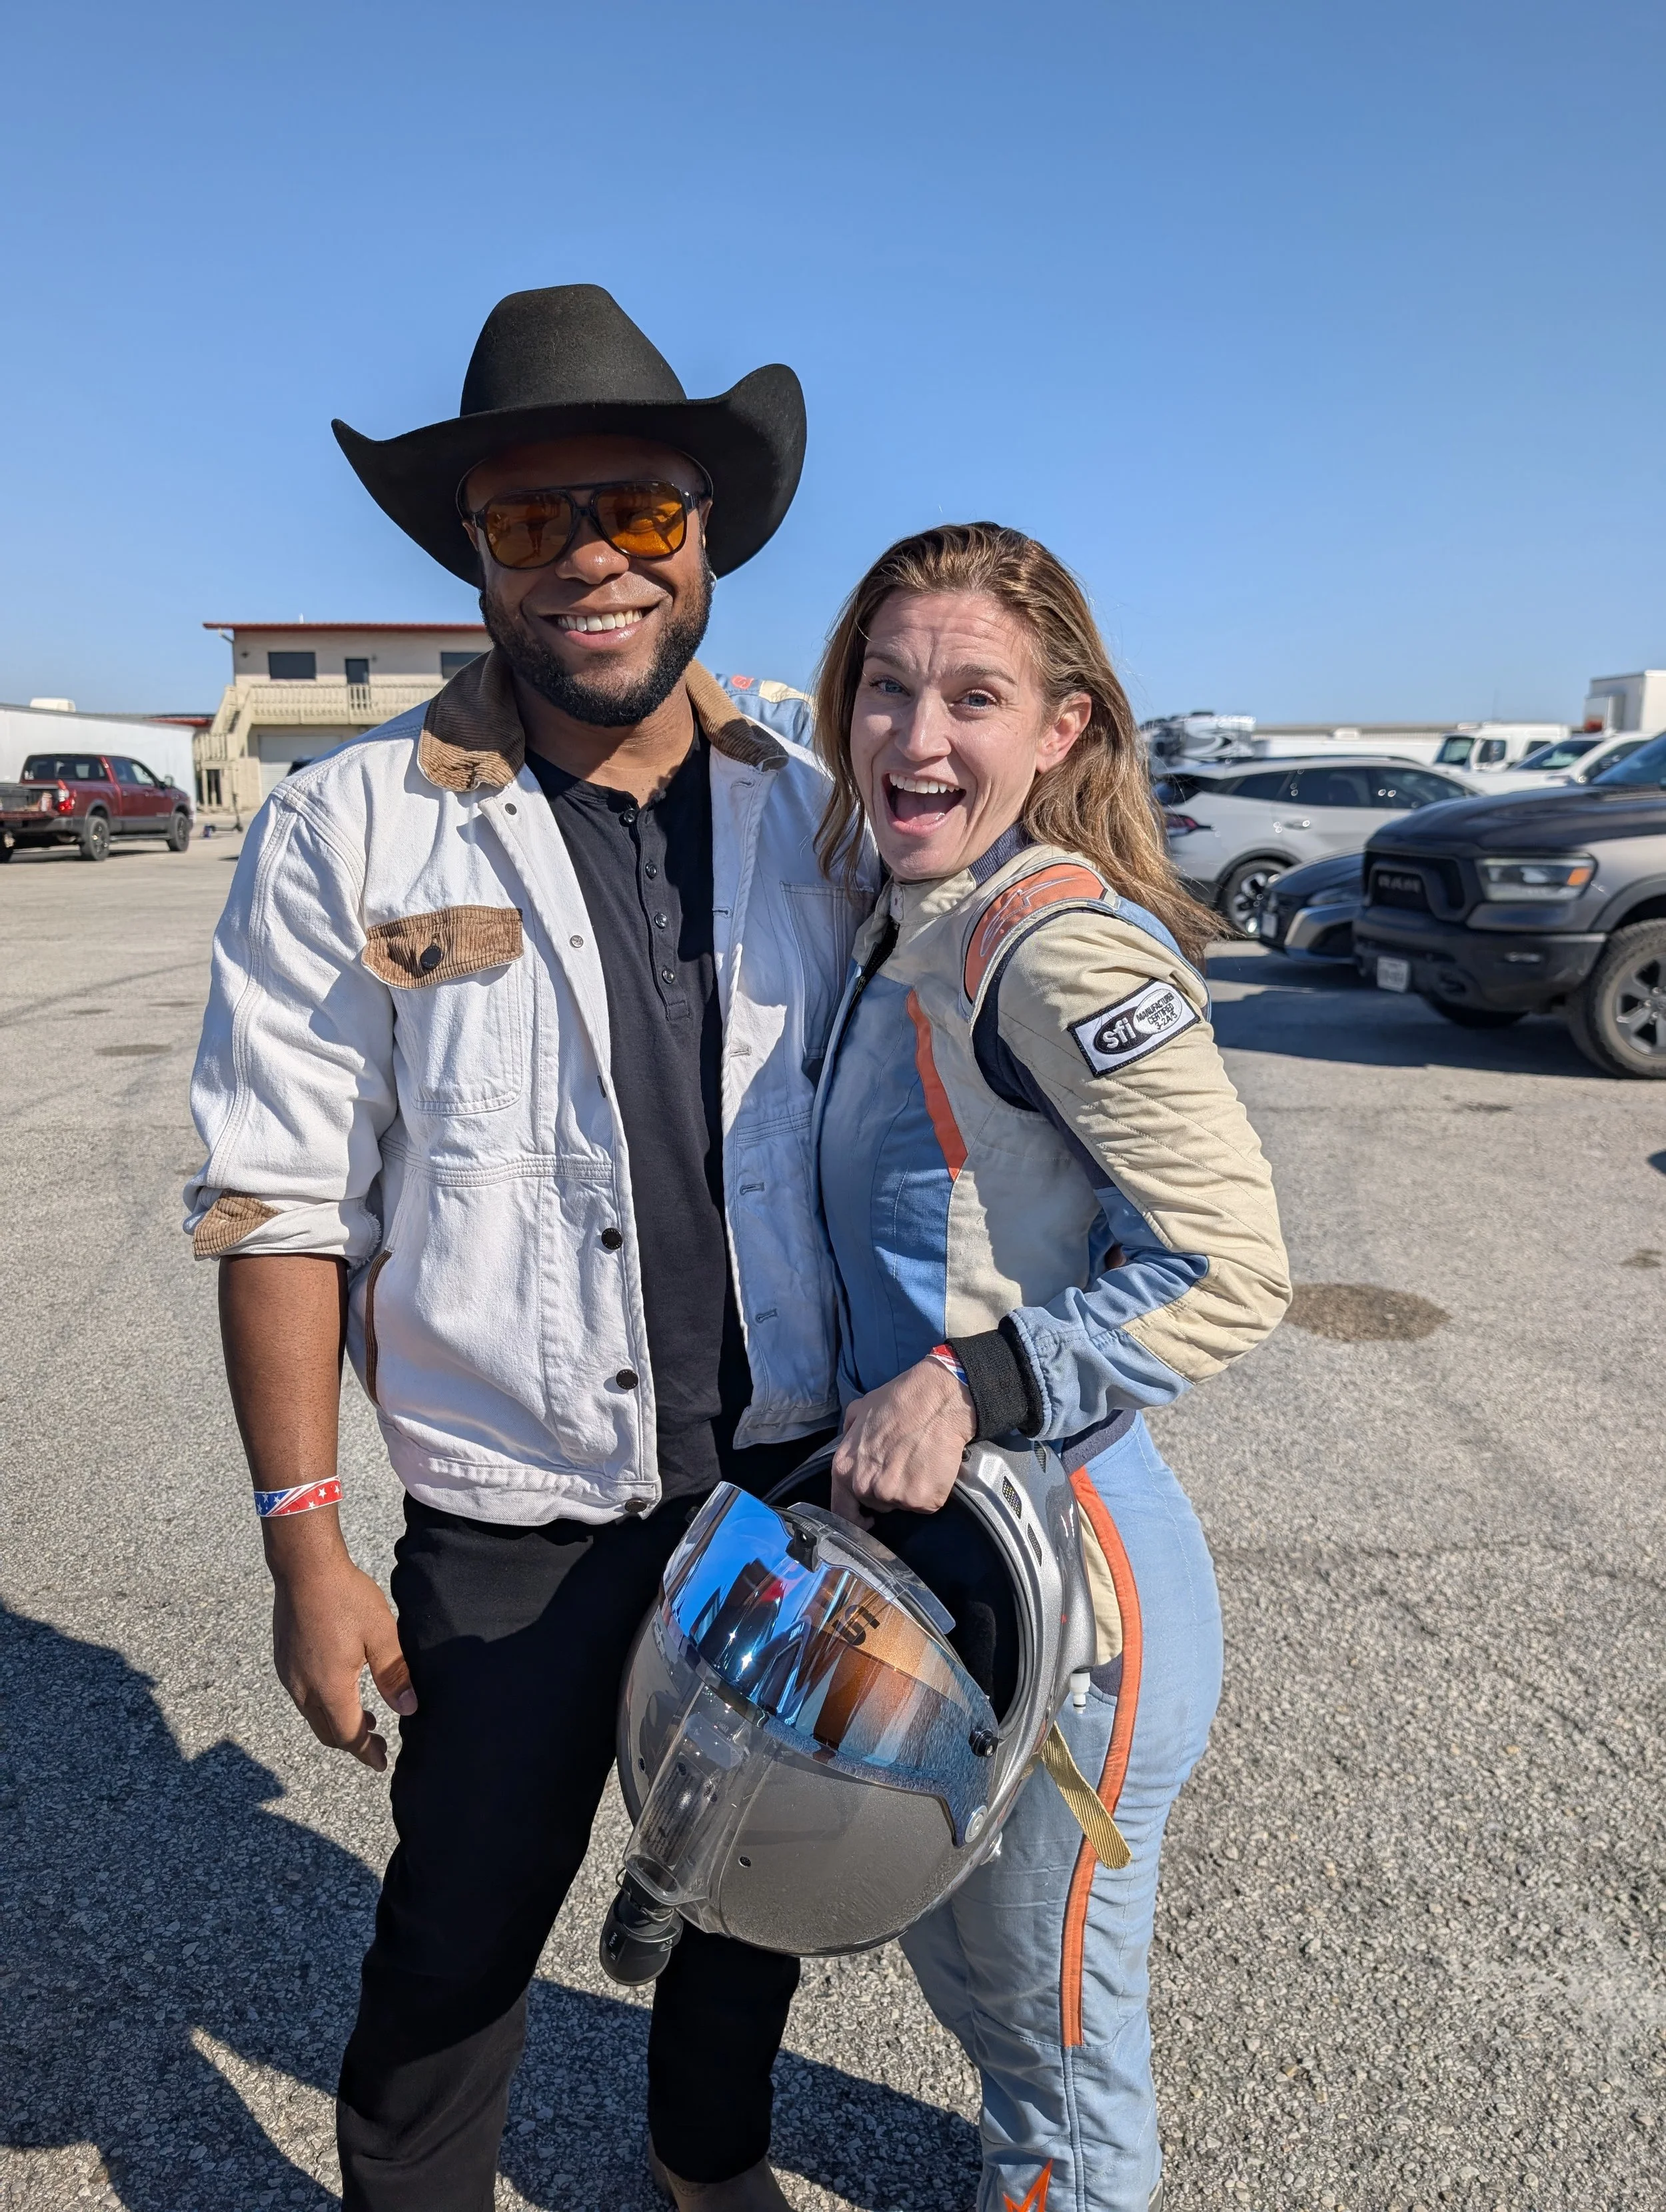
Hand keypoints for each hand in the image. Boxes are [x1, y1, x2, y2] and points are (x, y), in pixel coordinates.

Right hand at [265, 1512, 414, 1771]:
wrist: (304, 1568)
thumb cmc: (345, 1597)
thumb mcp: (381, 1633)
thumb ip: (394, 1674)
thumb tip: (408, 1709)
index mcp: (330, 1687)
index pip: (348, 1735)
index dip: (366, 1752)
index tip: (382, 1763)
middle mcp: (304, 1688)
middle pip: (327, 1732)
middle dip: (352, 1743)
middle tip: (378, 1742)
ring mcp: (289, 1674)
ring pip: (313, 1716)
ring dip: (336, 1723)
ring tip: (364, 1717)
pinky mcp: (284, 1660)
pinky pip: (303, 1697)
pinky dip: (323, 1705)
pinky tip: (340, 1689)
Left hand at [830, 1359, 976, 1524]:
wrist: (938, 1400)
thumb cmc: (899, 1401)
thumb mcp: (858, 1409)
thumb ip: (847, 1433)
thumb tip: (847, 1440)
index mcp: (844, 1469)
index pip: (841, 1510)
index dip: (855, 1515)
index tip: (867, 1515)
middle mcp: (866, 1487)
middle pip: (875, 1505)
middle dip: (887, 1492)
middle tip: (902, 1467)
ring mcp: (895, 1496)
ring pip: (901, 1504)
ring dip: (910, 1491)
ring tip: (919, 1464)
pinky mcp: (924, 1500)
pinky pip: (926, 1504)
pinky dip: (932, 1491)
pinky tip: (933, 1468)